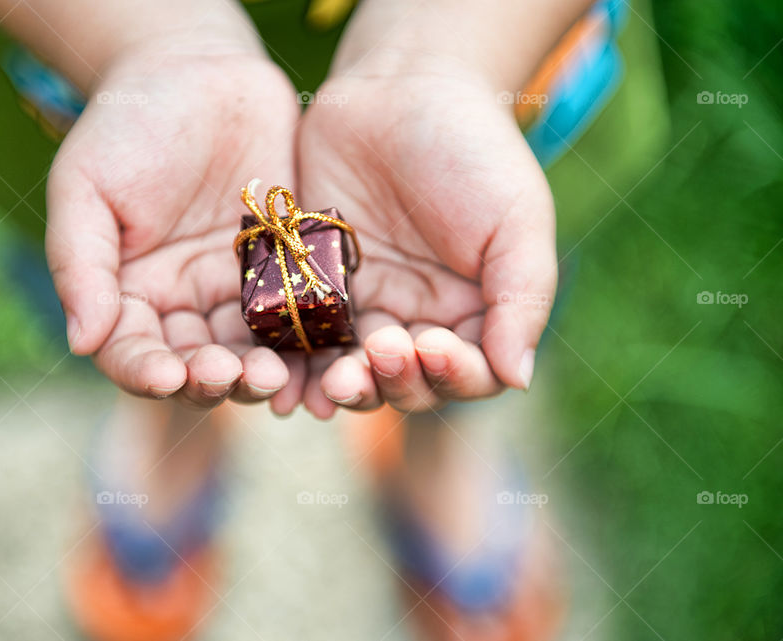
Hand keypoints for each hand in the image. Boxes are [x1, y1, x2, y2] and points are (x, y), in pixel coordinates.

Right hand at [47, 48, 301, 407]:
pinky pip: (298, 314)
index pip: (132, 352)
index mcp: (130, 293)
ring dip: (260, 371)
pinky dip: (306, 340)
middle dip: (213, 378)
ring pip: (249, 351)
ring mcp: (239, 291)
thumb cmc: (128, 124)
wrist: (199, 70)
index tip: (166, 377)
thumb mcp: (86, 186)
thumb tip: (81, 341)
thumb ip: (81, 264)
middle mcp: (185, 304)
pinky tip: (318, 353)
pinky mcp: (286, 271)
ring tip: (277, 376)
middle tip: (234, 376)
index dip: (145, 371)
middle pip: (195, 365)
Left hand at [296, 67, 556, 415]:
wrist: (400, 88)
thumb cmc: (472, 150)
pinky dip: (302, 366)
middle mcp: (421, 319)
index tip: (433, 345)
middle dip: (395, 382)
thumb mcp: (516, 220)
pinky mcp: (318, 289)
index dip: (453, 376)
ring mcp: (367, 305)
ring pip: (355, 373)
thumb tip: (518, 380)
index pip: (470, 375)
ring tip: (333, 382)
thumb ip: (522, 299)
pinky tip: (293, 376)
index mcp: (476, 311)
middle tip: (378, 352)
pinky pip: (308, 338)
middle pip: (409, 384)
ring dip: (348, 387)